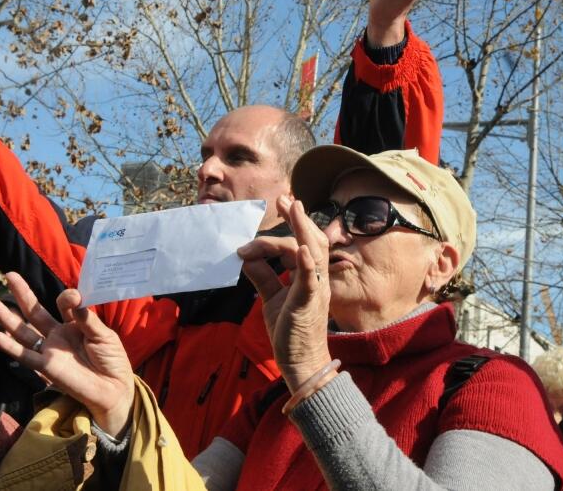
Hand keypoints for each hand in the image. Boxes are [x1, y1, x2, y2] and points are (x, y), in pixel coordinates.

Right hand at [0, 272, 135, 435]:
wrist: (113, 389)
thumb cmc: (112, 360)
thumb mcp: (104, 335)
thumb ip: (88, 318)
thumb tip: (74, 298)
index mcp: (74, 324)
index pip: (64, 304)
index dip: (67, 297)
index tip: (74, 298)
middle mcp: (58, 334)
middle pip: (35, 312)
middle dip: (22, 294)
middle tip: (9, 275)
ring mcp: (50, 350)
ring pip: (23, 331)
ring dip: (7, 317)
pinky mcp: (45, 367)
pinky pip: (24, 355)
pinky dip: (8, 345)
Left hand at [238, 196, 331, 392]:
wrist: (301, 363)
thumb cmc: (290, 332)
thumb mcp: (272, 299)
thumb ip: (262, 277)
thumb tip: (246, 258)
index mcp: (307, 277)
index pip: (299, 244)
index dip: (291, 225)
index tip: (283, 205)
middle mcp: (316, 279)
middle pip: (311, 241)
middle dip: (298, 219)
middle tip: (286, 199)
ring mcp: (315, 290)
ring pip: (313, 252)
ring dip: (303, 229)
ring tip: (294, 209)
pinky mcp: (308, 303)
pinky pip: (311, 280)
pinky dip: (307, 263)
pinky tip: (302, 249)